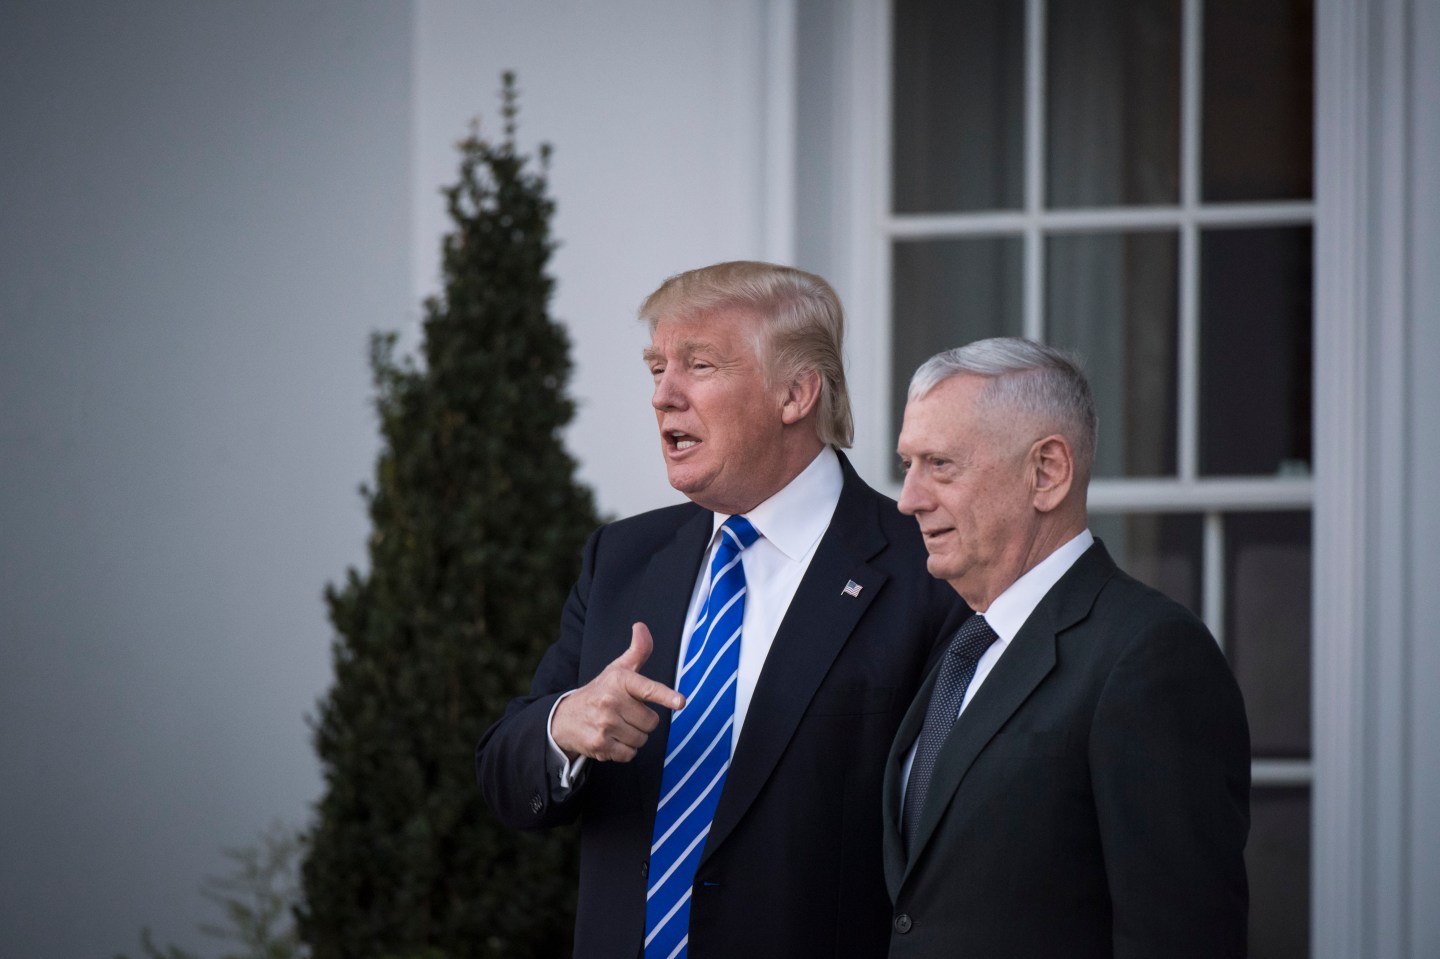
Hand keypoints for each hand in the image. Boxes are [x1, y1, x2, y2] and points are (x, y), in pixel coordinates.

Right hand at [551, 623, 684, 762]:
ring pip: (642, 739)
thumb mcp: (617, 670)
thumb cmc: (599, 692)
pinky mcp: (600, 744)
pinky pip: (629, 754)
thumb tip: (641, 626)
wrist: (564, 718)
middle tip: (626, 714)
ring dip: (634, 737)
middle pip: (651, 722)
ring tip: (617, 726)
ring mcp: (604, 724)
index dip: (666, 696)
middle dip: (643, 722)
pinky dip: (624, 751)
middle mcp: (611, 701)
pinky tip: (611, 739)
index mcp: (619, 680)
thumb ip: (637, 651)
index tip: (680, 702)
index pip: (647, 688)